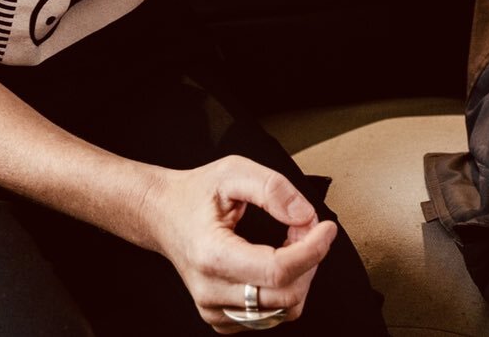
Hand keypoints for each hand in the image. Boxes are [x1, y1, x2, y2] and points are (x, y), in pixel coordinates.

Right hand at [139, 156, 337, 330]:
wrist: (162, 214)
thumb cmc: (195, 194)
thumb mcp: (233, 171)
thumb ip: (272, 188)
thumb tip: (304, 215)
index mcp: (212, 255)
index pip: (278, 270)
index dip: (313, 250)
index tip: (326, 228)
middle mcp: (211, 290)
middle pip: (287, 295)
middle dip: (309, 259)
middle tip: (304, 227)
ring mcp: (214, 309)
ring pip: (284, 310)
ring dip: (300, 275)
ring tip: (290, 243)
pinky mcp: (221, 318)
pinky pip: (270, 316)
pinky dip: (285, 289)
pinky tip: (277, 261)